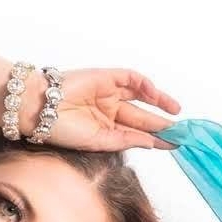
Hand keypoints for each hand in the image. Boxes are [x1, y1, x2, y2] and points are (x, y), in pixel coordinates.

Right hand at [23, 68, 182, 151]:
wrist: (39, 109)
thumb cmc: (60, 130)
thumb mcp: (99, 141)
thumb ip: (125, 140)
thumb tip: (151, 142)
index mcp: (107, 129)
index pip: (139, 133)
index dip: (158, 138)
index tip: (176, 144)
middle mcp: (110, 110)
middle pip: (143, 116)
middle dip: (163, 123)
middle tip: (183, 130)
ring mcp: (108, 93)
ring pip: (141, 96)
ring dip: (160, 103)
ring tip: (176, 112)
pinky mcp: (106, 77)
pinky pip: (130, 79)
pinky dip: (144, 85)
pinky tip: (155, 95)